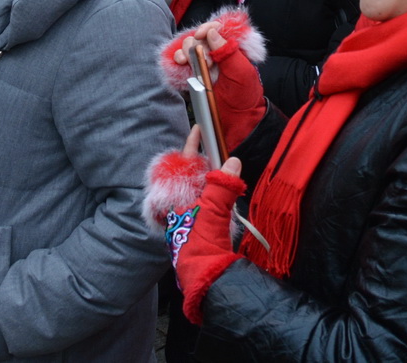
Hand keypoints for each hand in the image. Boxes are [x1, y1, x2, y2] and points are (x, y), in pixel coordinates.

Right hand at [160, 9, 267, 151]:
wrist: (237, 122)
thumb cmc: (244, 96)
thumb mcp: (241, 72)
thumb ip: (228, 51)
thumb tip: (212, 33)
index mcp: (232, 50)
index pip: (218, 30)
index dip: (208, 28)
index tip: (202, 34)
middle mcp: (217, 55)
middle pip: (200, 37)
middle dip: (196, 43)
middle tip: (203, 59)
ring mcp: (204, 66)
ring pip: (189, 49)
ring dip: (185, 51)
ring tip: (187, 61)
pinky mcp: (194, 77)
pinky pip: (182, 64)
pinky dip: (178, 60)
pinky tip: (180, 63)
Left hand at [166, 130, 245, 323]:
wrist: (206, 276)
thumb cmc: (202, 243)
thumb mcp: (213, 211)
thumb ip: (222, 184)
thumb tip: (232, 161)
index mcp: (174, 199)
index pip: (182, 165)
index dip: (191, 146)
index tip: (198, 128)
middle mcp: (178, 205)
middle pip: (190, 175)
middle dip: (204, 161)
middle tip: (217, 149)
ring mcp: (188, 216)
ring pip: (200, 189)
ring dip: (213, 179)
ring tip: (226, 170)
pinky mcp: (199, 227)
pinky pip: (207, 202)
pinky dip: (217, 194)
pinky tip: (227, 194)